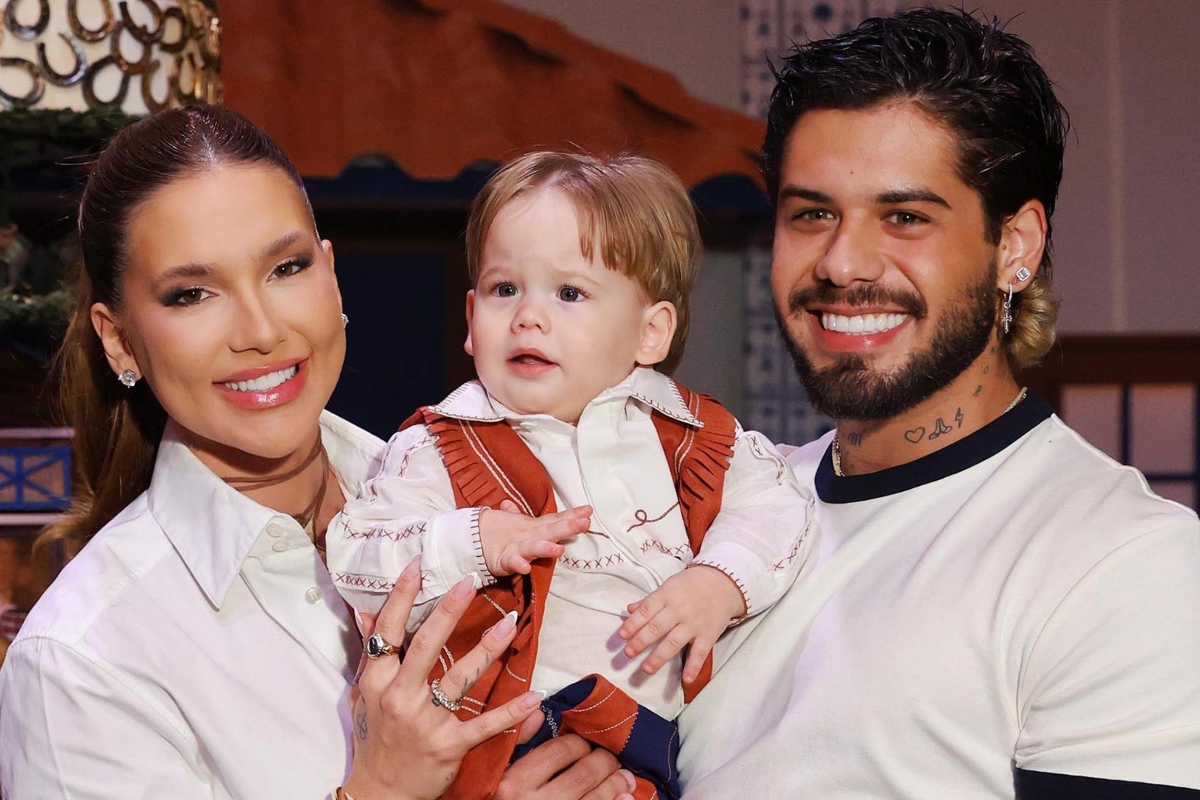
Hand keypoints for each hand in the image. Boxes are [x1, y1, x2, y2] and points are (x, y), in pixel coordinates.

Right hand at [342, 556, 543, 799]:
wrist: (380, 792)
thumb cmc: (374, 738)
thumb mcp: (364, 695)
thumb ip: (369, 654)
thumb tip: (366, 612)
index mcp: (378, 682)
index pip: (389, 632)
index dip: (401, 597)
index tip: (417, 565)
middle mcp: (400, 698)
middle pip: (426, 646)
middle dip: (448, 612)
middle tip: (469, 582)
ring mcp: (426, 722)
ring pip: (460, 678)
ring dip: (486, 649)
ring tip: (509, 623)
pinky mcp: (449, 746)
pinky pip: (484, 725)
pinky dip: (510, 713)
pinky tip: (534, 696)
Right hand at [480, 499, 591, 575]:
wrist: (471, 538)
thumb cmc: (501, 532)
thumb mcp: (520, 524)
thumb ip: (533, 516)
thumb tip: (532, 502)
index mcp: (535, 527)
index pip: (556, 520)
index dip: (572, 516)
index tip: (589, 510)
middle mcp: (529, 535)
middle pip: (551, 530)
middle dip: (568, 527)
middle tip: (584, 522)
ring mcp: (517, 547)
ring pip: (533, 547)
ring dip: (545, 548)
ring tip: (558, 549)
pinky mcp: (503, 559)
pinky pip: (512, 562)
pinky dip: (518, 564)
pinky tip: (526, 567)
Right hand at [493, 734, 635, 799]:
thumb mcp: (495, 773)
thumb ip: (516, 741)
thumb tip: (539, 711)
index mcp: (514, 783)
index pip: (559, 751)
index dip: (580, 743)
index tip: (586, 744)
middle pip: (583, 775)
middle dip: (604, 762)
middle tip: (611, 759)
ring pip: (594, 799)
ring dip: (616, 785)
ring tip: (624, 778)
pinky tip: (624, 798)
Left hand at [618, 565, 746, 682]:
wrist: (723, 582)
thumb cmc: (691, 585)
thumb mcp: (669, 586)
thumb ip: (649, 600)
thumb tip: (630, 609)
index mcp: (667, 596)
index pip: (647, 611)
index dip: (633, 624)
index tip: (622, 636)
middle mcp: (679, 610)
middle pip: (657, 627)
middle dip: (641, 641)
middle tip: (628, 653)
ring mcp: (694, 624)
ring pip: (674, 642)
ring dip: (659, 657)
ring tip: (646, 669)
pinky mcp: (708, 635)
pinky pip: (701, 652)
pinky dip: (694, 666)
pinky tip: (686, 679)